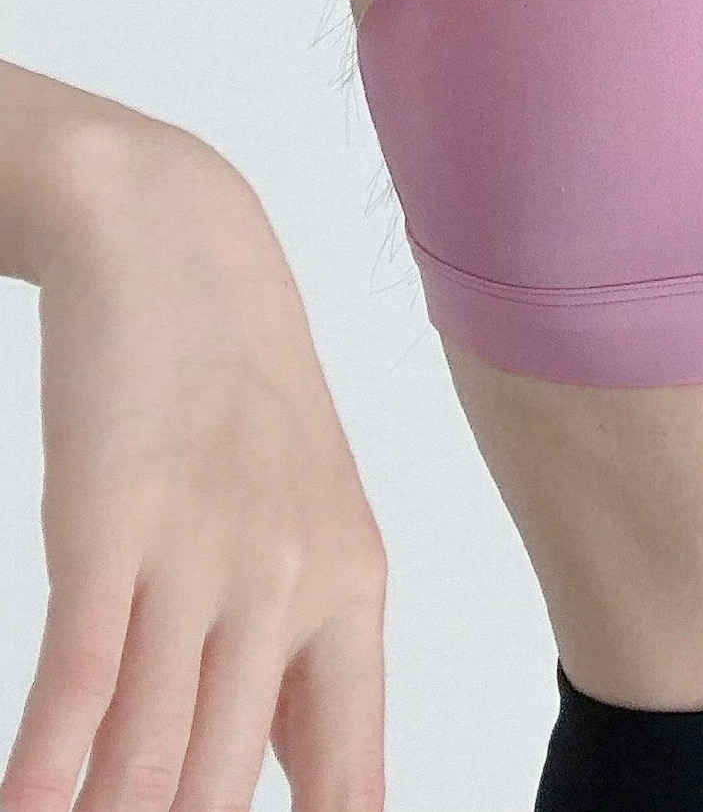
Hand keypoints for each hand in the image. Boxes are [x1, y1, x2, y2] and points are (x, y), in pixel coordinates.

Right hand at [1, 121, 388, 811]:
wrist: (179, 247)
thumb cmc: (240, 393)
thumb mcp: (309, 518)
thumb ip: (306, 652)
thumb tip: (317, 787)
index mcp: (351, 589)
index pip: (351, 776)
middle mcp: (289, 583)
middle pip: (228, 787)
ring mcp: (202, 555)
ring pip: (154, 755)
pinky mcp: (111, 525)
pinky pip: (84, 679)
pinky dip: (50, 768)